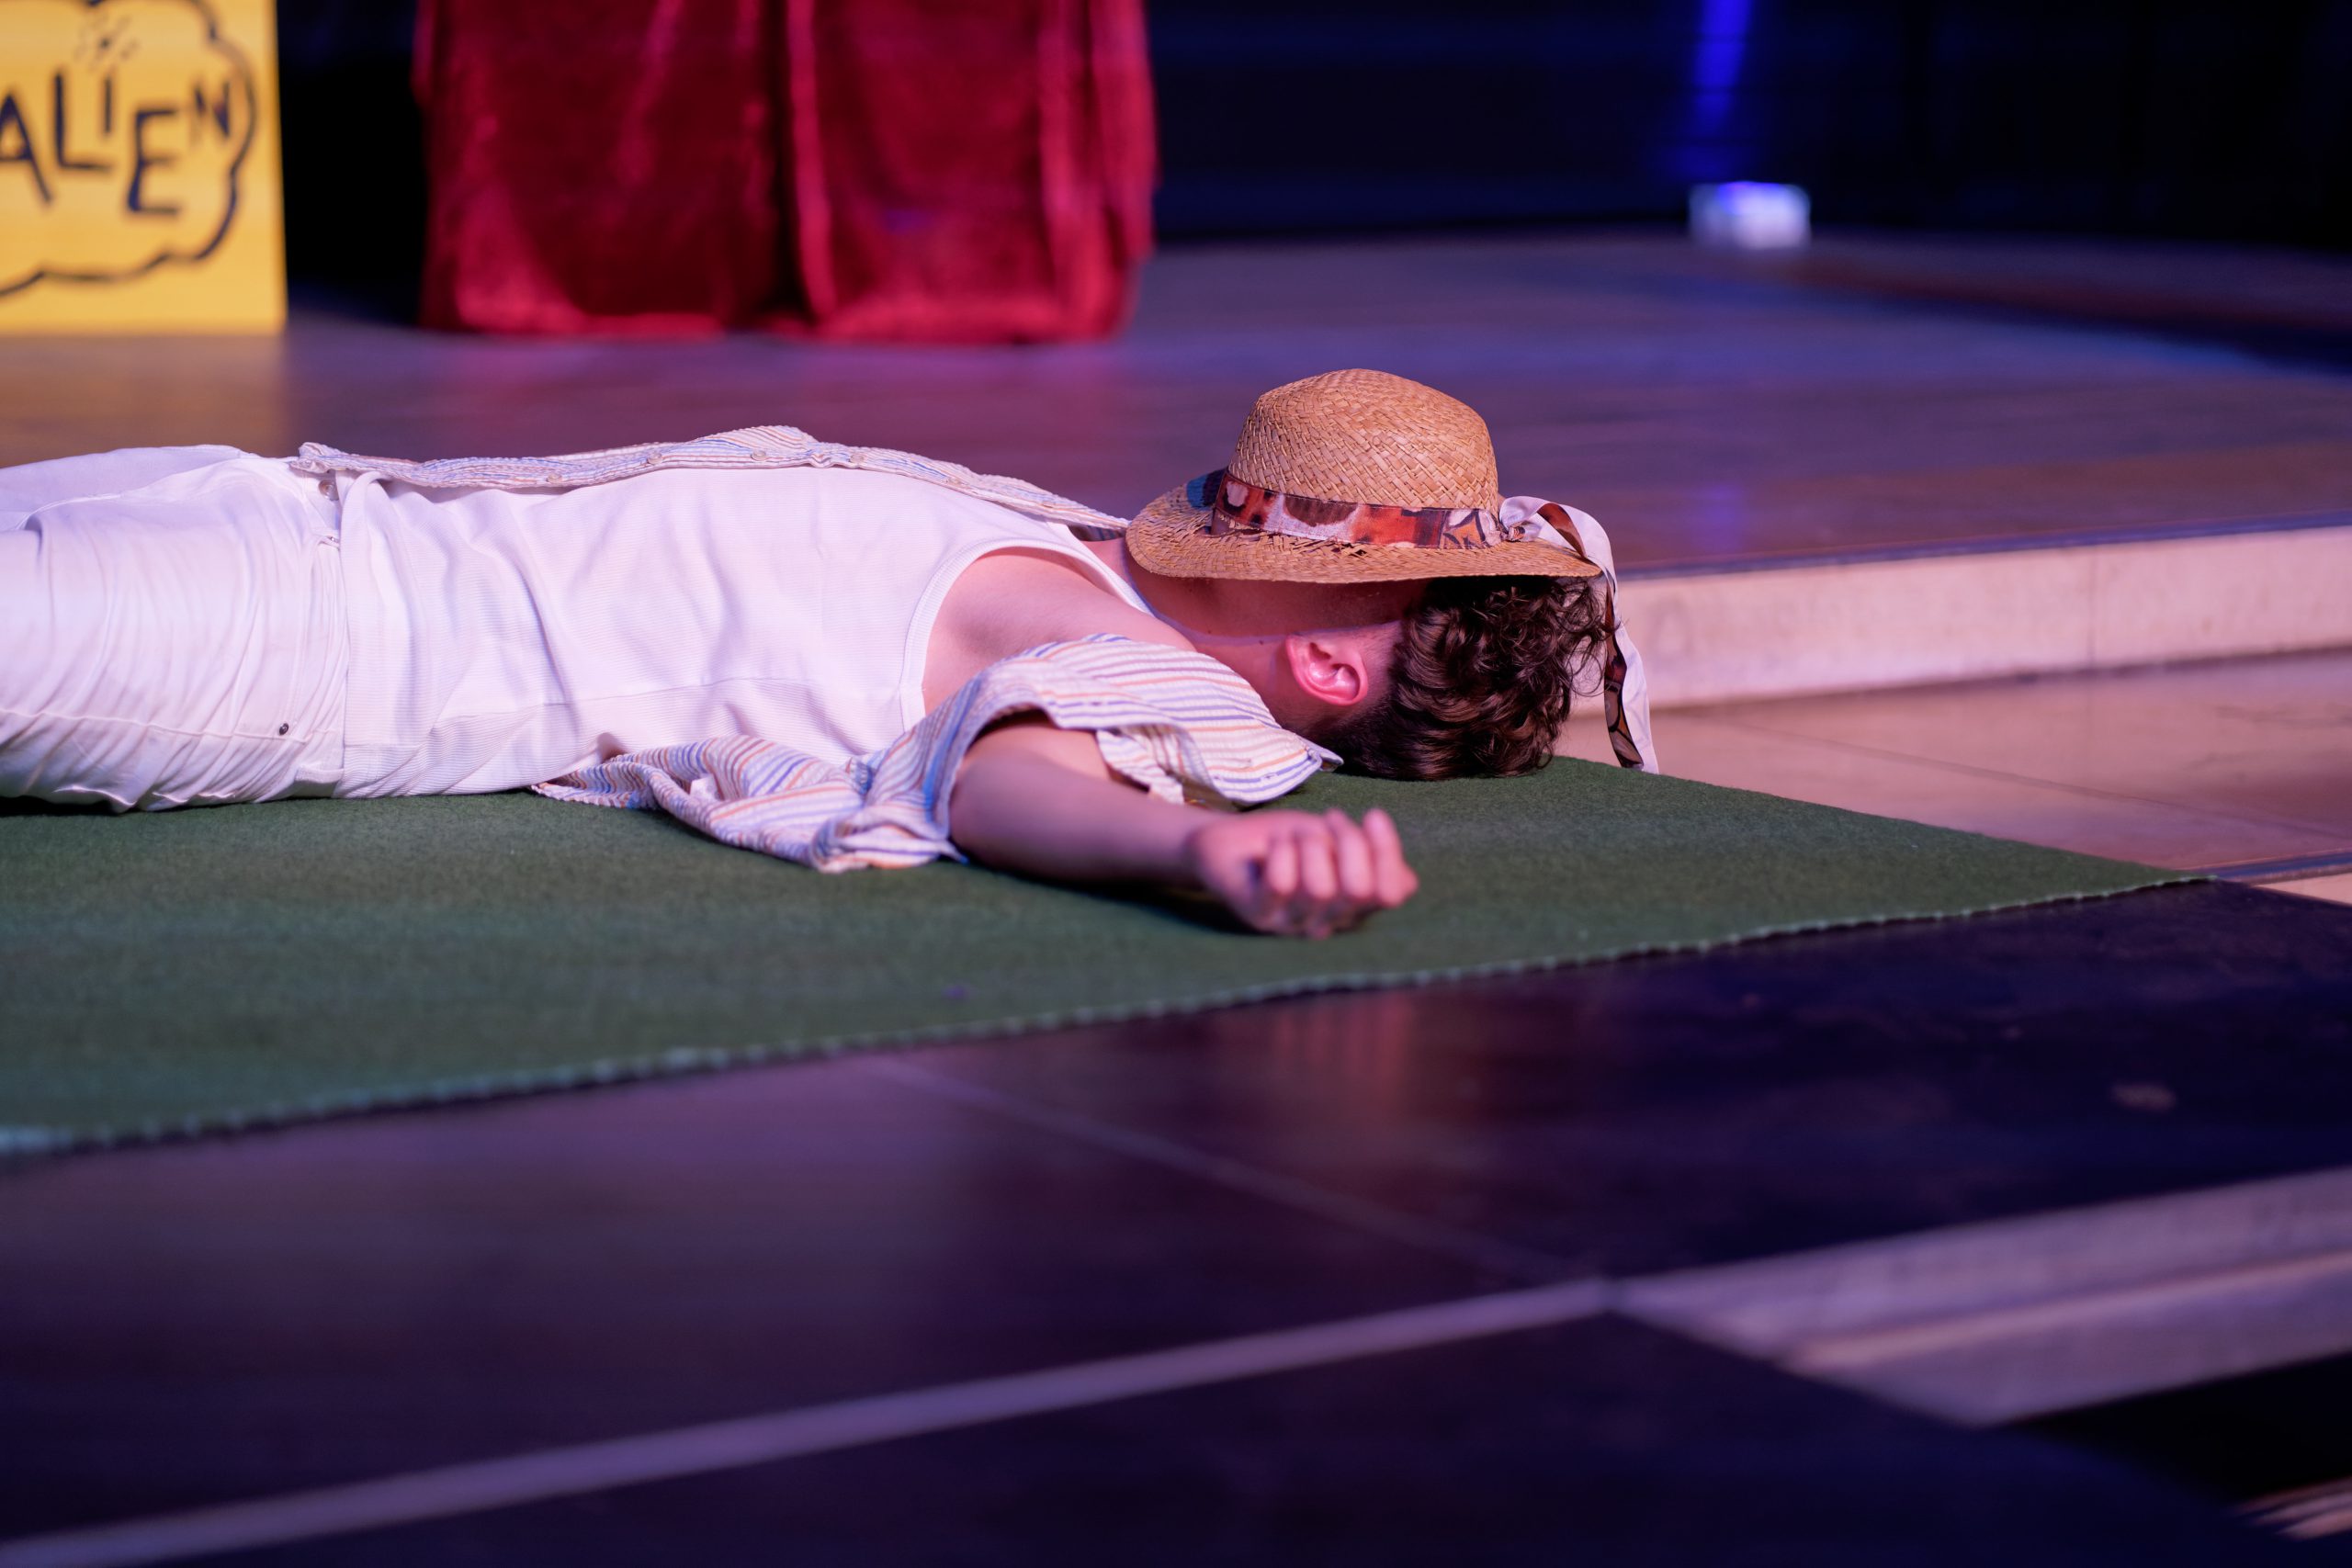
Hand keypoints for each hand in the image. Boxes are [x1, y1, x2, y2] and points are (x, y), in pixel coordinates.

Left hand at [1181, 807, 1417, 937]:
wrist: (1229, 837)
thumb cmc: (1288, 840)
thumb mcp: (1336, 840)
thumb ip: (1372, 861)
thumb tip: (1408, 883)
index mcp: (1353, 906)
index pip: (1390, 893)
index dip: (1387, 851)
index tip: (1372, 815)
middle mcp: (1327, 922)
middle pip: (1359, 890)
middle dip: (1349, 843)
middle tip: (1330, 820)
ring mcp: (1291, 923)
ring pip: (1321, 888)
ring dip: (1311, 845)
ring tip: (1297, 834)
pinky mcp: (1258, 915)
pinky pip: (1281, 885)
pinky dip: (1282, 853)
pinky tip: (1275, 843)